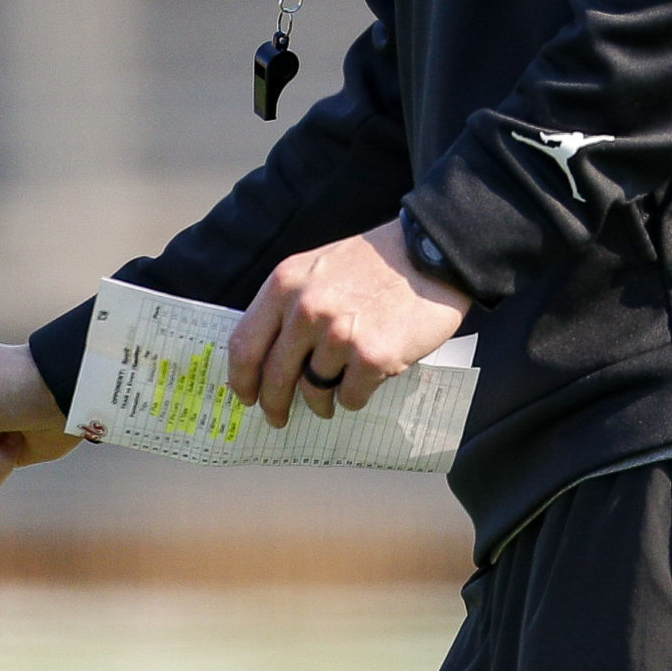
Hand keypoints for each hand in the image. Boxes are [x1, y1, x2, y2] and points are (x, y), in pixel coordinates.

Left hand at [229, 219, 469, 426]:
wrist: (430, 254)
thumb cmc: (376, 261)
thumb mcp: (318, 268)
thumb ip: (290, 304)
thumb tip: (268, 356)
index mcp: (286, 284)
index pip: (245, 344)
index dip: (241, 379)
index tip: (246, 395)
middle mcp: (306, 310)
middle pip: (275, 376)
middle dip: (275, 404)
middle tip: (279, 416)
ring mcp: (339, 335)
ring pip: (314, 391)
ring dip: (321, 402)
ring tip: (332, 396)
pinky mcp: (372, 357)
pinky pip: (349, 397)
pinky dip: (355, 396)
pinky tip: (366, 380)